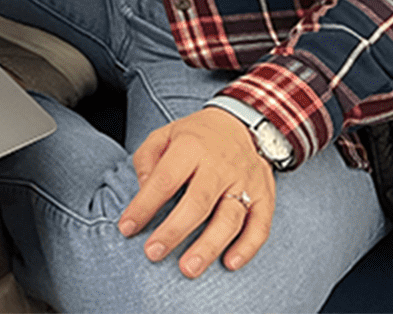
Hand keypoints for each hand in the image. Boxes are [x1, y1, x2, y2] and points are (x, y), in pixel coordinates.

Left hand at [118, 107, 275, 277]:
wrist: (241, 123)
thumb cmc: (195, 136)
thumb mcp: (164, 134)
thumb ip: (147, 159)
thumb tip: (142, 190)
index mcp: (191, 146)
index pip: (165, 179)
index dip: (144, 205)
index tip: (127, 227)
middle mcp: (220, 165)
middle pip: (197, 203)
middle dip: (174, 231)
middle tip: (153, 253)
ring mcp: (245, 181)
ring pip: (229, 218)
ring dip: (209, 246)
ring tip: (188, 268)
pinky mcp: (265, 196)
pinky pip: (260, 226)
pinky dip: (247, 247)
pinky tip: (230, 263)